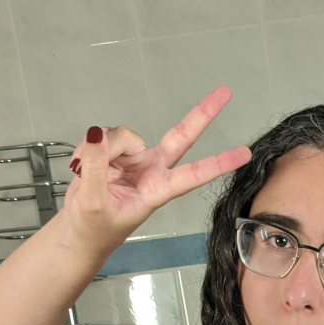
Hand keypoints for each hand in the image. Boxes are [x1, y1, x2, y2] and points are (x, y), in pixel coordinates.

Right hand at [62, 85, 251, 250]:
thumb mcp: (95, 204)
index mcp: (158, 190)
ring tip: (89, 174)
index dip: (218, 163)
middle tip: (226, 92)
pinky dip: (88, 148)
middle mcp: (152, 170)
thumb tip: (98, 135)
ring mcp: (134, 158)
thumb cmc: (95, 229)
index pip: (194, 175)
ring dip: (101, 149)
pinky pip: (102, 135)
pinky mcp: (114, 151)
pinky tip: (83, 166)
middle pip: (181, 136)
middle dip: (202, 113)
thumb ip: (98, 169)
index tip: (245, 154)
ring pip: (122, 134)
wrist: (78, 232)